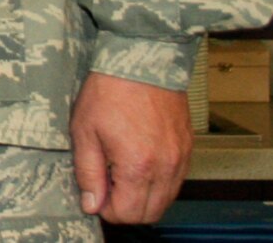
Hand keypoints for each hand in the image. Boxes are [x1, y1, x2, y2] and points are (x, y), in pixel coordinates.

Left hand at [70, 71, 191, 222]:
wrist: (142, 58)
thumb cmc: (109, 90)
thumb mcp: (84, 130)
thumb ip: (88, 172)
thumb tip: (91, 203)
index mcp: (137, 166)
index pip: (128, 213)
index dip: (107, 209)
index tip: (96, 194)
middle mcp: (165, 167)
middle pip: (150, 213)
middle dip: (127, 208)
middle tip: (108, 186)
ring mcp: (181, 158)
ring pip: (166, 199)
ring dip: (144, 197)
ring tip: (121, 172)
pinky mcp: (188, 147)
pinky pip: (176, 180)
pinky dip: (158, 182)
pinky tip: (139, 162)